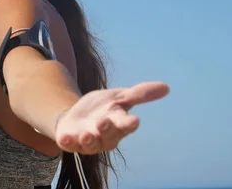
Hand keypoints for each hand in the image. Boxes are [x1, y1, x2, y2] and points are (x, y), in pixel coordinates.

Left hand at [55, 81, 169, 154]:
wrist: (75, 116)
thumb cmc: (101, 109)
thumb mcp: (119, 97)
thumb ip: (140, 94)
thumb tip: (166, 87)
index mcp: (118, 124)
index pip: (126, 125)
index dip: (129, 124)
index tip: (134, 120)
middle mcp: (105, 136)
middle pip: (109, 136)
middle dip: (107, 130)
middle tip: (103, 122)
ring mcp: (88, 141)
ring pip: (91, 144)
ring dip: (89, 139)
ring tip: (86, 135)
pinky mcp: (71, 143)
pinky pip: (70, 145)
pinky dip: (68, 142)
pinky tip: (64, 138)